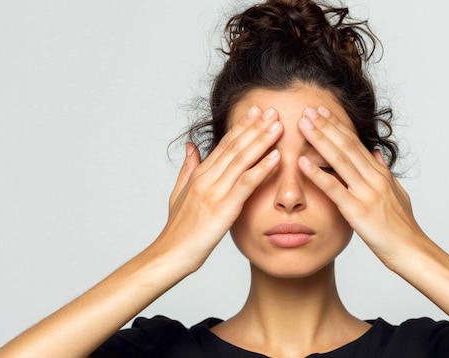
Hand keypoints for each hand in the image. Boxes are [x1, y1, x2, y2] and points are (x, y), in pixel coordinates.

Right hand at [154, 106, 282, 272]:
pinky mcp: (223, 208)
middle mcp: (207, 178)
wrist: (170, 254)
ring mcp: (214, 191)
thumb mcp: (179, 194)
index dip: (242, 126)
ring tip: (278, 126)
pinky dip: (262, 169)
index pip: (224, 144)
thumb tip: (191, 147)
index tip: (256, 112)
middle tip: (272, 110)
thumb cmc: (178, 230)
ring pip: (242, 159)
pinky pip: (246, 184)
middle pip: (235, 146)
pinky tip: (276, 157)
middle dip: (255, 126)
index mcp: (199, 174)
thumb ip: (188, 169)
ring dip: (262, 141)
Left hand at [297, 106, 425, 267]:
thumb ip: (384, 173)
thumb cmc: (403, 228)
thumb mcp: (397, 194)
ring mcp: (366, 193)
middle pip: (346, 145)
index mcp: (380, 174)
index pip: (356, 143)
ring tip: (303, 125)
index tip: (322, 112)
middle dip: (326, 126)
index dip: (338, 125)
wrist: (412, 251)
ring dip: (319, 140)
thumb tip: (376, 154)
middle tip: (308, 109)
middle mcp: (374, 178)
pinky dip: (317, 174)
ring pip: (339, 160)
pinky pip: (334, 189)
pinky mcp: (357, 211)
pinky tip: (301, 162)